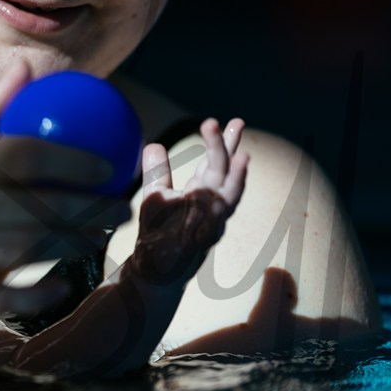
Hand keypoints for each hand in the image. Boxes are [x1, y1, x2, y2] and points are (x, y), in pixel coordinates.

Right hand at [0, 63, 131, 323]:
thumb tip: (25, 70)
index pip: (40, 154)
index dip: (86, 161)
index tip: (112, 164)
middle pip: (53, 204)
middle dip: (99, 206)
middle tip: (121, 204)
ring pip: (40, 248)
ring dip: (79, 242)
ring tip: (100, 235)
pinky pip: (9, 294)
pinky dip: (41, 291)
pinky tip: (61, 283)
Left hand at [131, 118, 248, 284]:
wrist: (154, 269)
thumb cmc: (156, 233)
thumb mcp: (155, 196)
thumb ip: (158, 171)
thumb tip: (154, 144)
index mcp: (201, 192)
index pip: (216, 163)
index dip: (221, 143)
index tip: (222, 122)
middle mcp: (212, 203)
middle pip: (225, 170)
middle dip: (228, 146)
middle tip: (234, 122)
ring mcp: (213, 218)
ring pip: (227, 187)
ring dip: (230, 166)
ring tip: (236, 143)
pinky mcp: (207, 232)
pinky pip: (219, 212)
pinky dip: (227, 195)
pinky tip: (230, 181)